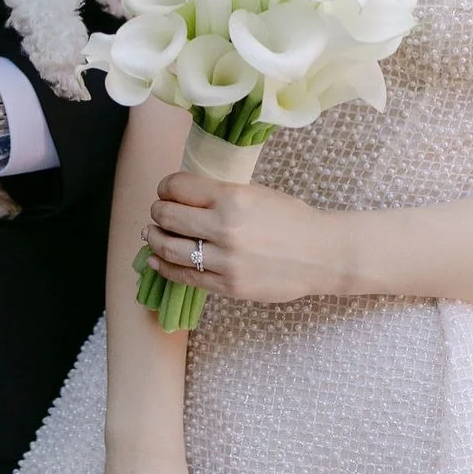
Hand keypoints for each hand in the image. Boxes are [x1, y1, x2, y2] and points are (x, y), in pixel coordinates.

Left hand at [144, 171, 340, 304]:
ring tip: (151, 234)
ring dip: (155, 239)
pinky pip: (185, 277)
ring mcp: (225, 261)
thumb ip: (220, 194)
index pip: (179, 187)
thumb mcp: (256, 194)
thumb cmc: (291, 219)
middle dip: (158, 212)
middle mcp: (224, 228)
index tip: (165, 190)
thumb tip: (183, 197)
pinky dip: (165, 267)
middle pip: (168, 217)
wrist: (321, 254)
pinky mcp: (227, 286)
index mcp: (232, 198)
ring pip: (170, 249)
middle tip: (158, 212)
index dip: (166, 187)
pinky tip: (157, 260)